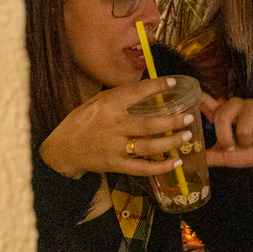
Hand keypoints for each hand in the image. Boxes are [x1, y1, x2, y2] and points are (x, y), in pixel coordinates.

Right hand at [39, 77, 192, 178]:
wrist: (63, 149)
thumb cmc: (82, 121)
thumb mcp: (97, 102)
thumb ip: (120, 97)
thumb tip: (149, 89)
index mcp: (108, 106)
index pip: (135, 93)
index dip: (156, 87)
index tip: (174, 83)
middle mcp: (113, 126)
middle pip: (147, 124)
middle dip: (171, 121)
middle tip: (189, 117)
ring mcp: (115, 147)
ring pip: (147, 146)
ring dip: (170, 142)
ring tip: (186, 136)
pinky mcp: (116, 165)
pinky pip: (142, 168)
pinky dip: (160, 167)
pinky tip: (176, 162)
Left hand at [202, 96, 252, 178]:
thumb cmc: (245, 151)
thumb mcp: (225, 156)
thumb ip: (210, 156)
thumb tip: (192, 160)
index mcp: (221, 113)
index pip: (207, 101)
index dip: (200, 98)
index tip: (195, 97)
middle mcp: (234, 104)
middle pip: (222, 116)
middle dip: (226, 138)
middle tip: (232, 146)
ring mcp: (251, 104)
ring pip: (243, 127)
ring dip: (248, 142)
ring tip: (252, 141)